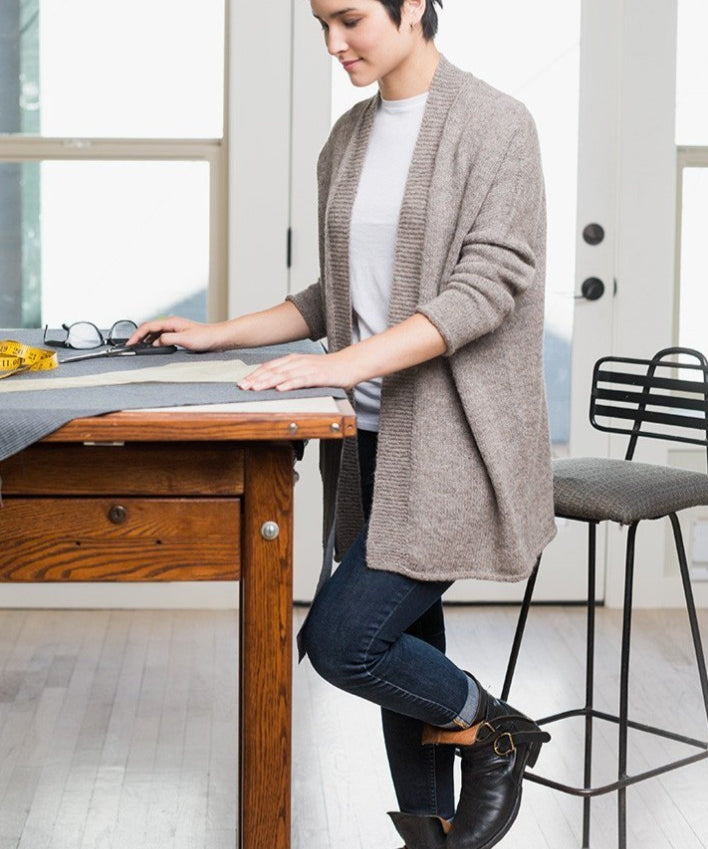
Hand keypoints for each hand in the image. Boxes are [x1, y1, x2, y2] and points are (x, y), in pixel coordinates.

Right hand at [126, 316, 227, 350]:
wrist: (218, 337)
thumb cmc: (206, 337)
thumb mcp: (185, 340)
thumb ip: (168, 339)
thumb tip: (155, 342)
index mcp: (171, 322)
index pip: (148, 326)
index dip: (136, 335)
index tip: (130, 343)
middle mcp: (171, 323)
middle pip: (149, 328)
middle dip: (138, 336)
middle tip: (131, 346)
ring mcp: (174, 328)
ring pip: (154, 332)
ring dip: (145, 339)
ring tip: (138, 348)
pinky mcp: (178, 334)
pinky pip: (161, 336)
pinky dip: (153, 341)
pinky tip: (153, 348)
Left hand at [238, 351, 356, 391]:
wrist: (351, 364)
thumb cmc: (329, 370)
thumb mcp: (306, 369)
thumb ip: (291, 375)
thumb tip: (275, 384)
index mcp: (293, 360)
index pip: (269, 367)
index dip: (254, 374)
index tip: (242, 383)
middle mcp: (298, 362)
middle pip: (273, 370)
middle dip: (256, 379)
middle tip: (242, 387)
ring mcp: (308, 368)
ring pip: (284, 375)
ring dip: (268, 382)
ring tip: (255, 388)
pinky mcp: (319, 376)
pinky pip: (302, 380)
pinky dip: (290, 384)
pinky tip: (280, 389)